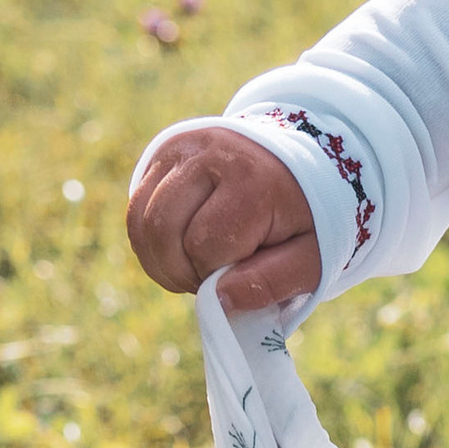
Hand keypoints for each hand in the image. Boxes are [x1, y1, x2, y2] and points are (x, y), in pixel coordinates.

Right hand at [125, 126, 318, 315]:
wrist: (301, 164)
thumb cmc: (306, 219)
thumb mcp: (312, 258)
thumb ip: (272, 283)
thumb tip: (218, 300)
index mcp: (250, 181)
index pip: (203, 246)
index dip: (213, 276)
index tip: (238, 276)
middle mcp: (209, 153)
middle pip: (162, 229)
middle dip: (180, 271)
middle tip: (209, 279)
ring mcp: (182, 147)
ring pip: (142, 220)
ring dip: (160, 260)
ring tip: (194, 266)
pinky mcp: (165, 150)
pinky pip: (137, 207)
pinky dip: (150, 241)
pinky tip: (178, 250)